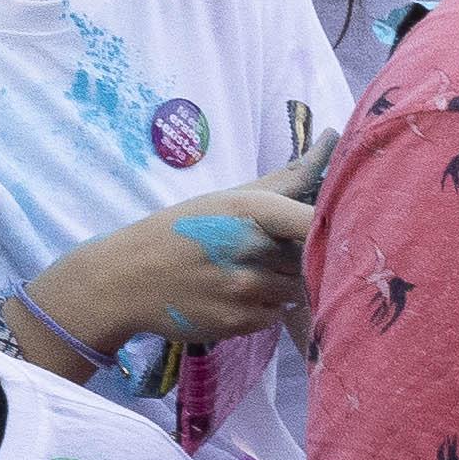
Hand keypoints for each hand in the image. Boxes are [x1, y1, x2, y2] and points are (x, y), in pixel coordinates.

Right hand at [48, 177, 316, 355]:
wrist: (122, 280)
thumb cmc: (178, 230)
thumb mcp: (225, 198)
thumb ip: (285, 177)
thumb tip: (332, 137)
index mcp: (246, 209)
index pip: (313, 220)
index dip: (332, 228)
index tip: (336, 230)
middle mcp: (248, 247)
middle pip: (309, 256)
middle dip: (296, 256)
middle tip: (262, 253)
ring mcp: (244, 287)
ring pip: (296, 288)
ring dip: (280, 283)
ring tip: (242, 274)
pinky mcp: (241, 322)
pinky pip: (276, 315)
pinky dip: (262, 308)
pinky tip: (232, 297)